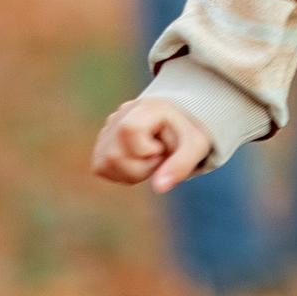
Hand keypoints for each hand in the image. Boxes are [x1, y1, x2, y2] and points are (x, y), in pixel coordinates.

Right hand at [92, 97, 214, 192]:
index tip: (161, 150)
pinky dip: (121, 174)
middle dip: (140, 168)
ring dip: (131, 173)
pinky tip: (137, 163)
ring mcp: (107, 128)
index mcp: (146, 107)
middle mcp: (121, 113)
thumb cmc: (187, 135)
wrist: (178, 127)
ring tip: (149, 159)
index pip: (129, 130)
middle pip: (114, 154)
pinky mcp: (101, 143)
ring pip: (104, 163)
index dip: (145, 149)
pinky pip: (101, 168)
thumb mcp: (195, 147)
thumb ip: (180, 165)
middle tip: (158, 158)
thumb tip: (159, 188)